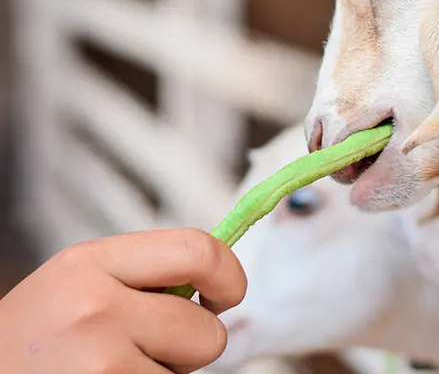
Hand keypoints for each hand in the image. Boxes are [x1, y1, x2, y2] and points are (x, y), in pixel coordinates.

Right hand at [0, 229, 246, 372]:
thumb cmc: (37, 342)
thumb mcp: (79, 284)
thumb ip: (145, 275)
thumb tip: (222, 279)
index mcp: (91, 262)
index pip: (198, 249)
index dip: (229, 276)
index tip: (226, 296)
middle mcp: (93, 307)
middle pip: (206, 330)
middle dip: (194, 347)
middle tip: (150, 350)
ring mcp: (97, 362)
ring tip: (114, 371)